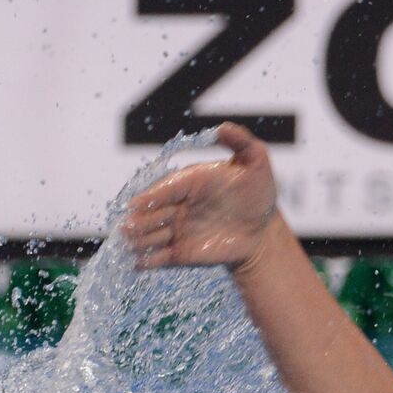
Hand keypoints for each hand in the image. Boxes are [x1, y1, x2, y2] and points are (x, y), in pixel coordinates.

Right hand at [121, 123, 280, 271]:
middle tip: (129, 227)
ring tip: (132, 245)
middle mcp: (177, 205)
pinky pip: (159, 258)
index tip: (137, 203)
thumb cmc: (258, 191)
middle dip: (139, 220)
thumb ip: (241, 143)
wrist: (263, 227)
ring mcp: (176, 229)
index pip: (167, 188)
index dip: (153, 196)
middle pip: (151, 213)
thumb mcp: (257, 163)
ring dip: (139, 240)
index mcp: (189, 181)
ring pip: (150, 235)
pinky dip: (147, 262)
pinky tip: (138, 265)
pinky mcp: (180, 252)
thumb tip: (223, 128)